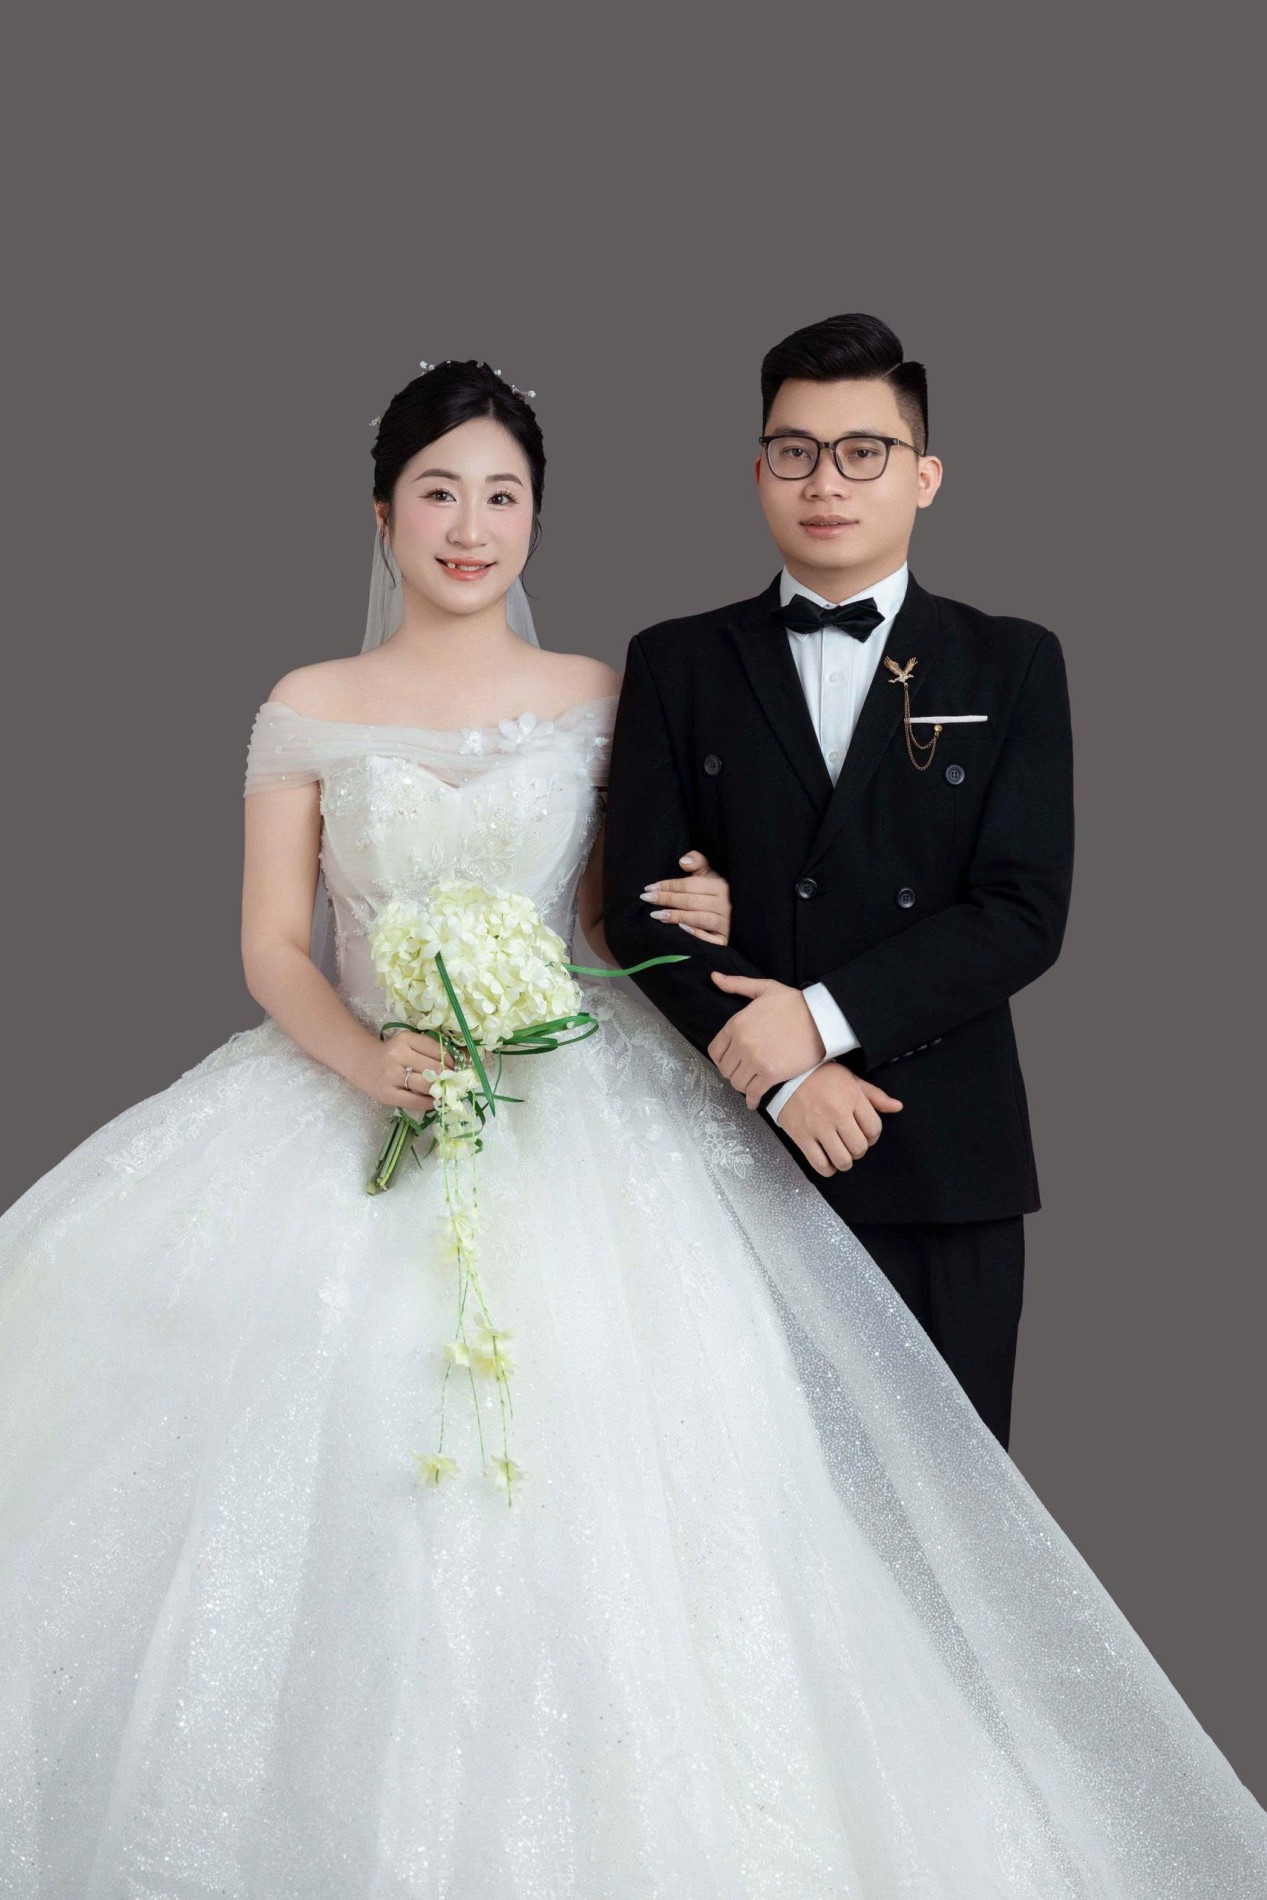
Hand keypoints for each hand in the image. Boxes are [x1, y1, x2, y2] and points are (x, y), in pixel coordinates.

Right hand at [348, 1028, 453, 1113]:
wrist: (362, 1063)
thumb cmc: (392, 1054)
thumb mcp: (408, 1043)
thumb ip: (429, 1050)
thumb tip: (458, 1064)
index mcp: (405, 1039)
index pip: (436, 1050)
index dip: (451, 1061)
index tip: (455, 1067)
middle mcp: (397, 1055)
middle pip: (433, 1068)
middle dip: (447, 1076)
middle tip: (452, 1081)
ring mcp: (391, 1076)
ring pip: (425, 1085)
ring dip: (439, 1089)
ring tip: (443, 1090)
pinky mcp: (387, 1095)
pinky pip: (414, 1102)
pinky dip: (428, 1103)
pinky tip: (433, 1101)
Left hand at [641, 850, 731, 943]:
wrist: (736, 916)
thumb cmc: (715, 895)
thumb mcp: (709, 875)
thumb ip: (697, 862)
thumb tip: (683, 861)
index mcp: (721, 886)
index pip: (690, 885)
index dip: (669, 886)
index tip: (649, 888)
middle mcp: (725, 904)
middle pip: (691, 901)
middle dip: (667, 899)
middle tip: (647, 899)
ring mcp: (726, 923)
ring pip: (699, 918)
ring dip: (677, 916)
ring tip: (656, 915)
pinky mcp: (724, 939)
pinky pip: (710, 938)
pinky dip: (696, 933)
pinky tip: (680, 928)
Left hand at [706, 973, 826, 1105]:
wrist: (821, 1018)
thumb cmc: (795, 1003)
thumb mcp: (764, 988)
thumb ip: (737, 985)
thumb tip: (714, 977)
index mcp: (736, 1024)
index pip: (715, 1050)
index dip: (721, 1058)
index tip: (730, 1061)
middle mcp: (741, 1044)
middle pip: (725, 1069)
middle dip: (732, 1072)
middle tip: (742, 1073)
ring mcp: (755, 1060)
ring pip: (736, 1082)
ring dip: (742, 1085)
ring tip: (749, 1084)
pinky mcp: (771, 1074)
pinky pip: (753, 1093)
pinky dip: (752, 1099)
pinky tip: (754, 1101)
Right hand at [777, 1063, 903, 1176]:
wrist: (785, 1074)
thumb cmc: (820, 1076)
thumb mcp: (850, 1079)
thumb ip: (874, 1095)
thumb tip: (897, 1107)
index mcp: (852, 1097)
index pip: (874, 1129)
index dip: (873, 1136)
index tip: (864, 1133)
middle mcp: (837, 1113)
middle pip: (860, 1148)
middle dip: (859, 1150)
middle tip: (851, 1143)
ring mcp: (818, 1127)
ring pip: (843, 1160)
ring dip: (845, 1162)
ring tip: (840, 1154)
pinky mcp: (802, 1137)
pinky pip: (820, 1165)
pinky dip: (828, 1169)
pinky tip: (828, 1160)